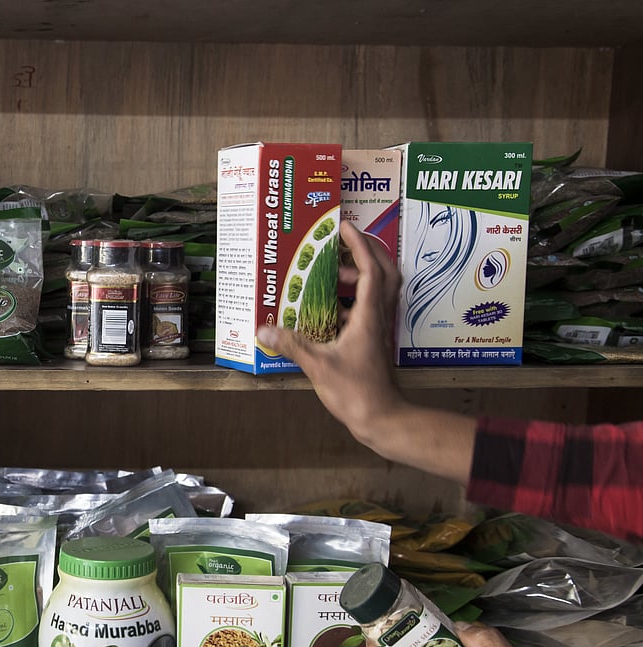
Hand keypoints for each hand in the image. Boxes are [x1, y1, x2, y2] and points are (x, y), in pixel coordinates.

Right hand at [256, 220, 475, 484]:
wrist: (381, 418)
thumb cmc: (356, 392)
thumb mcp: (318, 366)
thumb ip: (291, 344)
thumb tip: (263, 329)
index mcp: (368, 316)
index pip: (370, 268)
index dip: (358, 244)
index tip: (343, 227)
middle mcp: (378, 317)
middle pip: (384, 271)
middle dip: (365, 252)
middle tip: (340, 245)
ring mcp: (378, 329)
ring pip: (378, 289)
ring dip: (359, 274)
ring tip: (329, 273)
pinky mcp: (373, 341)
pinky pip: (367, 308)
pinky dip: (352, 298)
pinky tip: (328, 307)